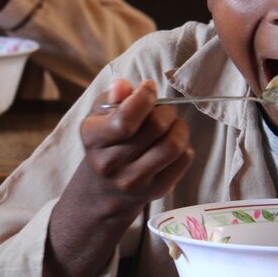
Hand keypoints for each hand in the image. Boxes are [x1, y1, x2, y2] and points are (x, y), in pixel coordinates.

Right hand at [79, 79, 194, 208]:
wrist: (104, 188)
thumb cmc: (106, 139)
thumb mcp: (100, 114)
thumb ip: (113, 96)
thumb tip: (123, 86)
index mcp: (93, 138)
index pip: (125, 119)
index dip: (144, 97)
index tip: (148, 87)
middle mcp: (110, 163)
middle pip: (155, 127)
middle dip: (166, 110)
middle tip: (164, 109)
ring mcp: (134, 180)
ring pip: (173, 145)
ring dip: (179, 127)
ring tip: (172, 124)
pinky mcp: (155, 190)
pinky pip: (183, 160)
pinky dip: (185, 145)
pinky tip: (172, 142)